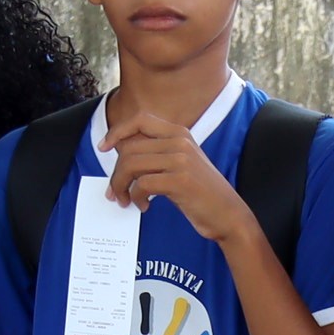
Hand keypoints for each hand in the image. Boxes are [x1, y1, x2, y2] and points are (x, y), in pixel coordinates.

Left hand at [103, 115, 255, 247]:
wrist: (229, 214)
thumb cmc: (202, 193)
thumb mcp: (181, 164)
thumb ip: (157, 154)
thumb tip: (121, 153)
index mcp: (179, 133)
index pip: (139, 120)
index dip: (117, 131)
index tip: (104, 147)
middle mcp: (180, 141)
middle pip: (129, 148)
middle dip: (116, 173)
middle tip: (116, 192)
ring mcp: (181, 159)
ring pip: (131, 165)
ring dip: (121, 186)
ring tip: (126, 200)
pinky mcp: (180, 180)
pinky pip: (142, 184)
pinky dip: (136, 198)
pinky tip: (144, 206)